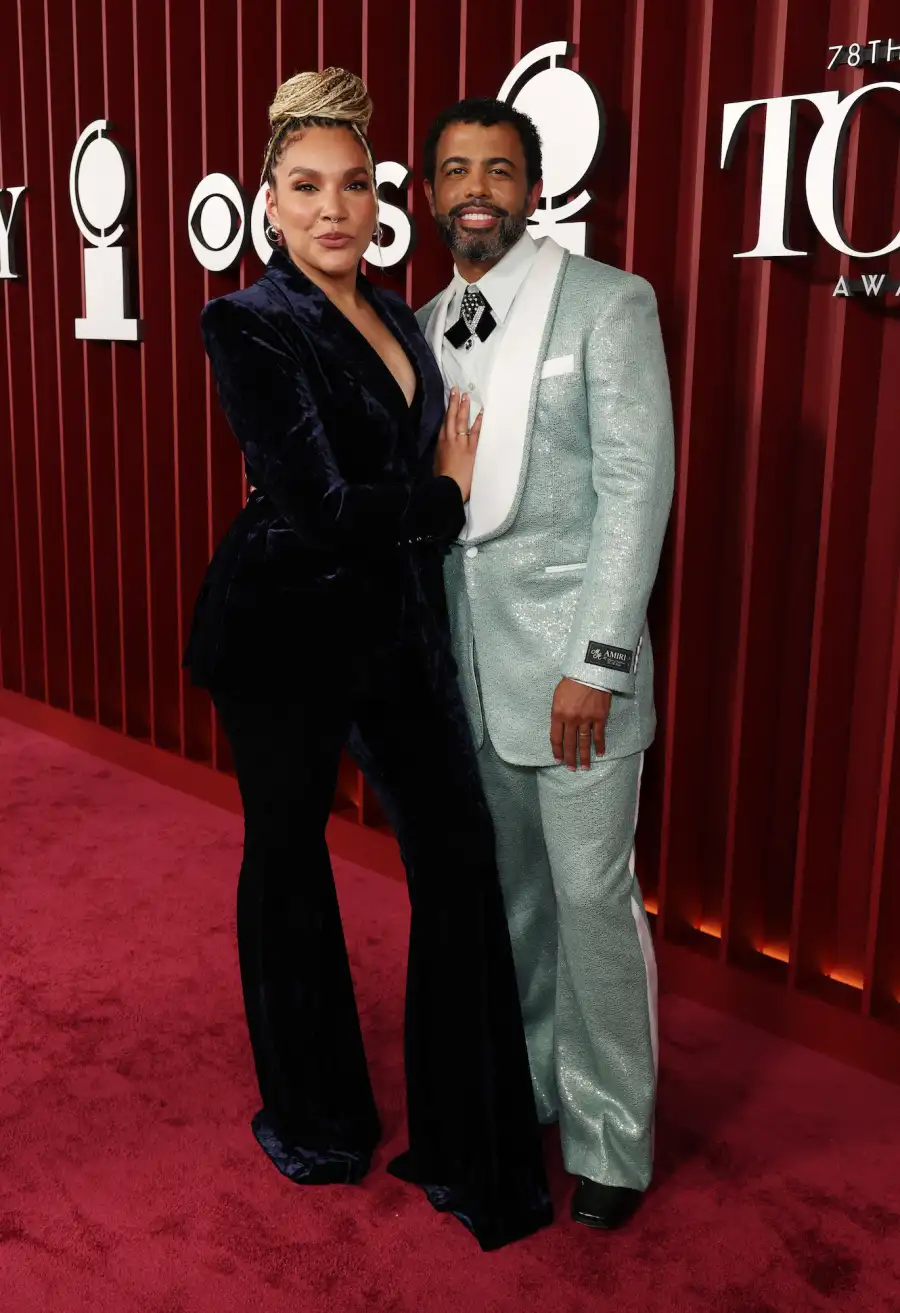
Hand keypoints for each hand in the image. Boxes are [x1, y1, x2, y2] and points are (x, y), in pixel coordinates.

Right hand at [435, 388, 481, 502]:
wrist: (447, 486)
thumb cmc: (441, 477)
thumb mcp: (438, 461)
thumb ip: (442, 451)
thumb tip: (445, 448)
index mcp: (441, 442)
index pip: (444, 422)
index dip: (447, 410)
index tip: (449, 400)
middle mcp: (449, 439)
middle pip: (452, 417)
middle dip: (454, 403)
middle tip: (457, 390)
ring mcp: (460, 443)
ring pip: (462, 421)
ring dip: (464, 407)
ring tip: (466, 395)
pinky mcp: (470, 449)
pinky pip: (475, 432)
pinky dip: (478, 422)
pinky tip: (481, 413)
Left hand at [550, 678, 611, 769]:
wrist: (590, 670)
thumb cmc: (572, 679)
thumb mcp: (558, 695)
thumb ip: (558, 712)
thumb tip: (560, 727)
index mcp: (558, 713)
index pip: (556, 738)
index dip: (557, 751)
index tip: (558, 760)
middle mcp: (571, 719)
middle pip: (570, 743)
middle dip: (570, 758)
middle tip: (571, 769)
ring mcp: (586, 719)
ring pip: (584, 742)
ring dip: (584, 756)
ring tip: (585, 767)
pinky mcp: (599, 717)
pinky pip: (599, 735)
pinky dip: (600, 745)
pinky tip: (600, 754)